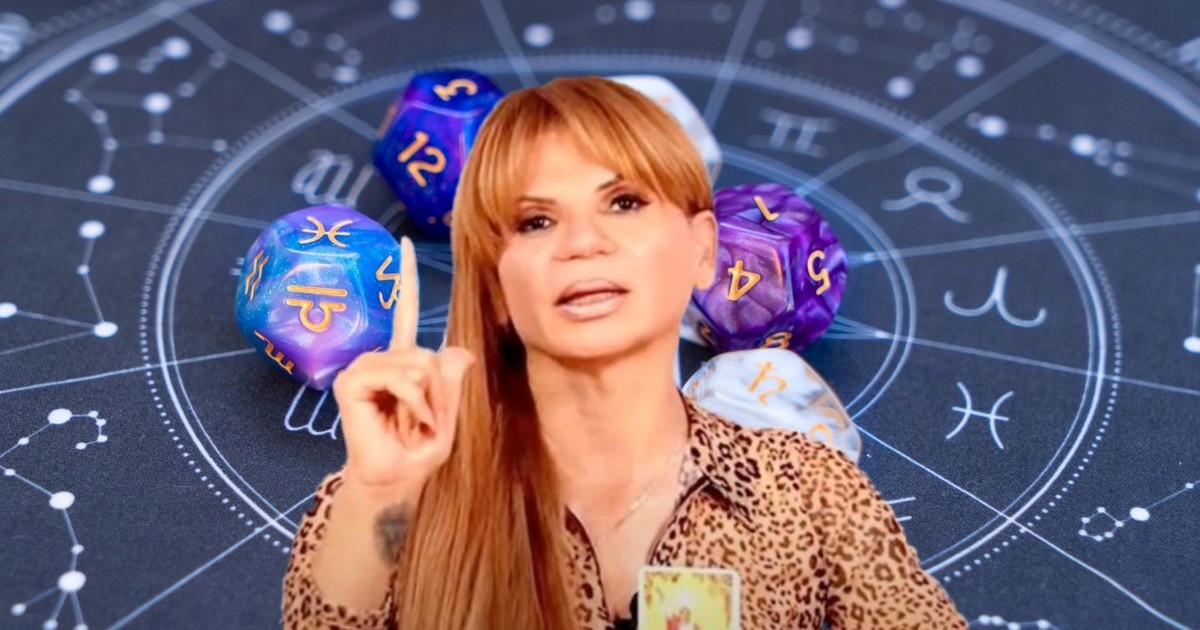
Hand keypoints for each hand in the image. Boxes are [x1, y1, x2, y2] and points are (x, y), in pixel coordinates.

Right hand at [332, 236, 474, 495]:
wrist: (395, 478)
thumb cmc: (419, 449)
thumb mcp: (451, 413)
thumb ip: (456, 380)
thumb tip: (450, 352)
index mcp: (405, 359)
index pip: (406, 310)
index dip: (405, 277)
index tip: (403, 241)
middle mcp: (382, 357)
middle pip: (432, 354)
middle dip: (440, 392)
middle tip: (424, 420)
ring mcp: (364, 367)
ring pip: (419, 365)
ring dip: (427, 401)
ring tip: (413, 423)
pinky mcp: (351, 381)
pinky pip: (399, 378)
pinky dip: (412, 403)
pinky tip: (402, 421)